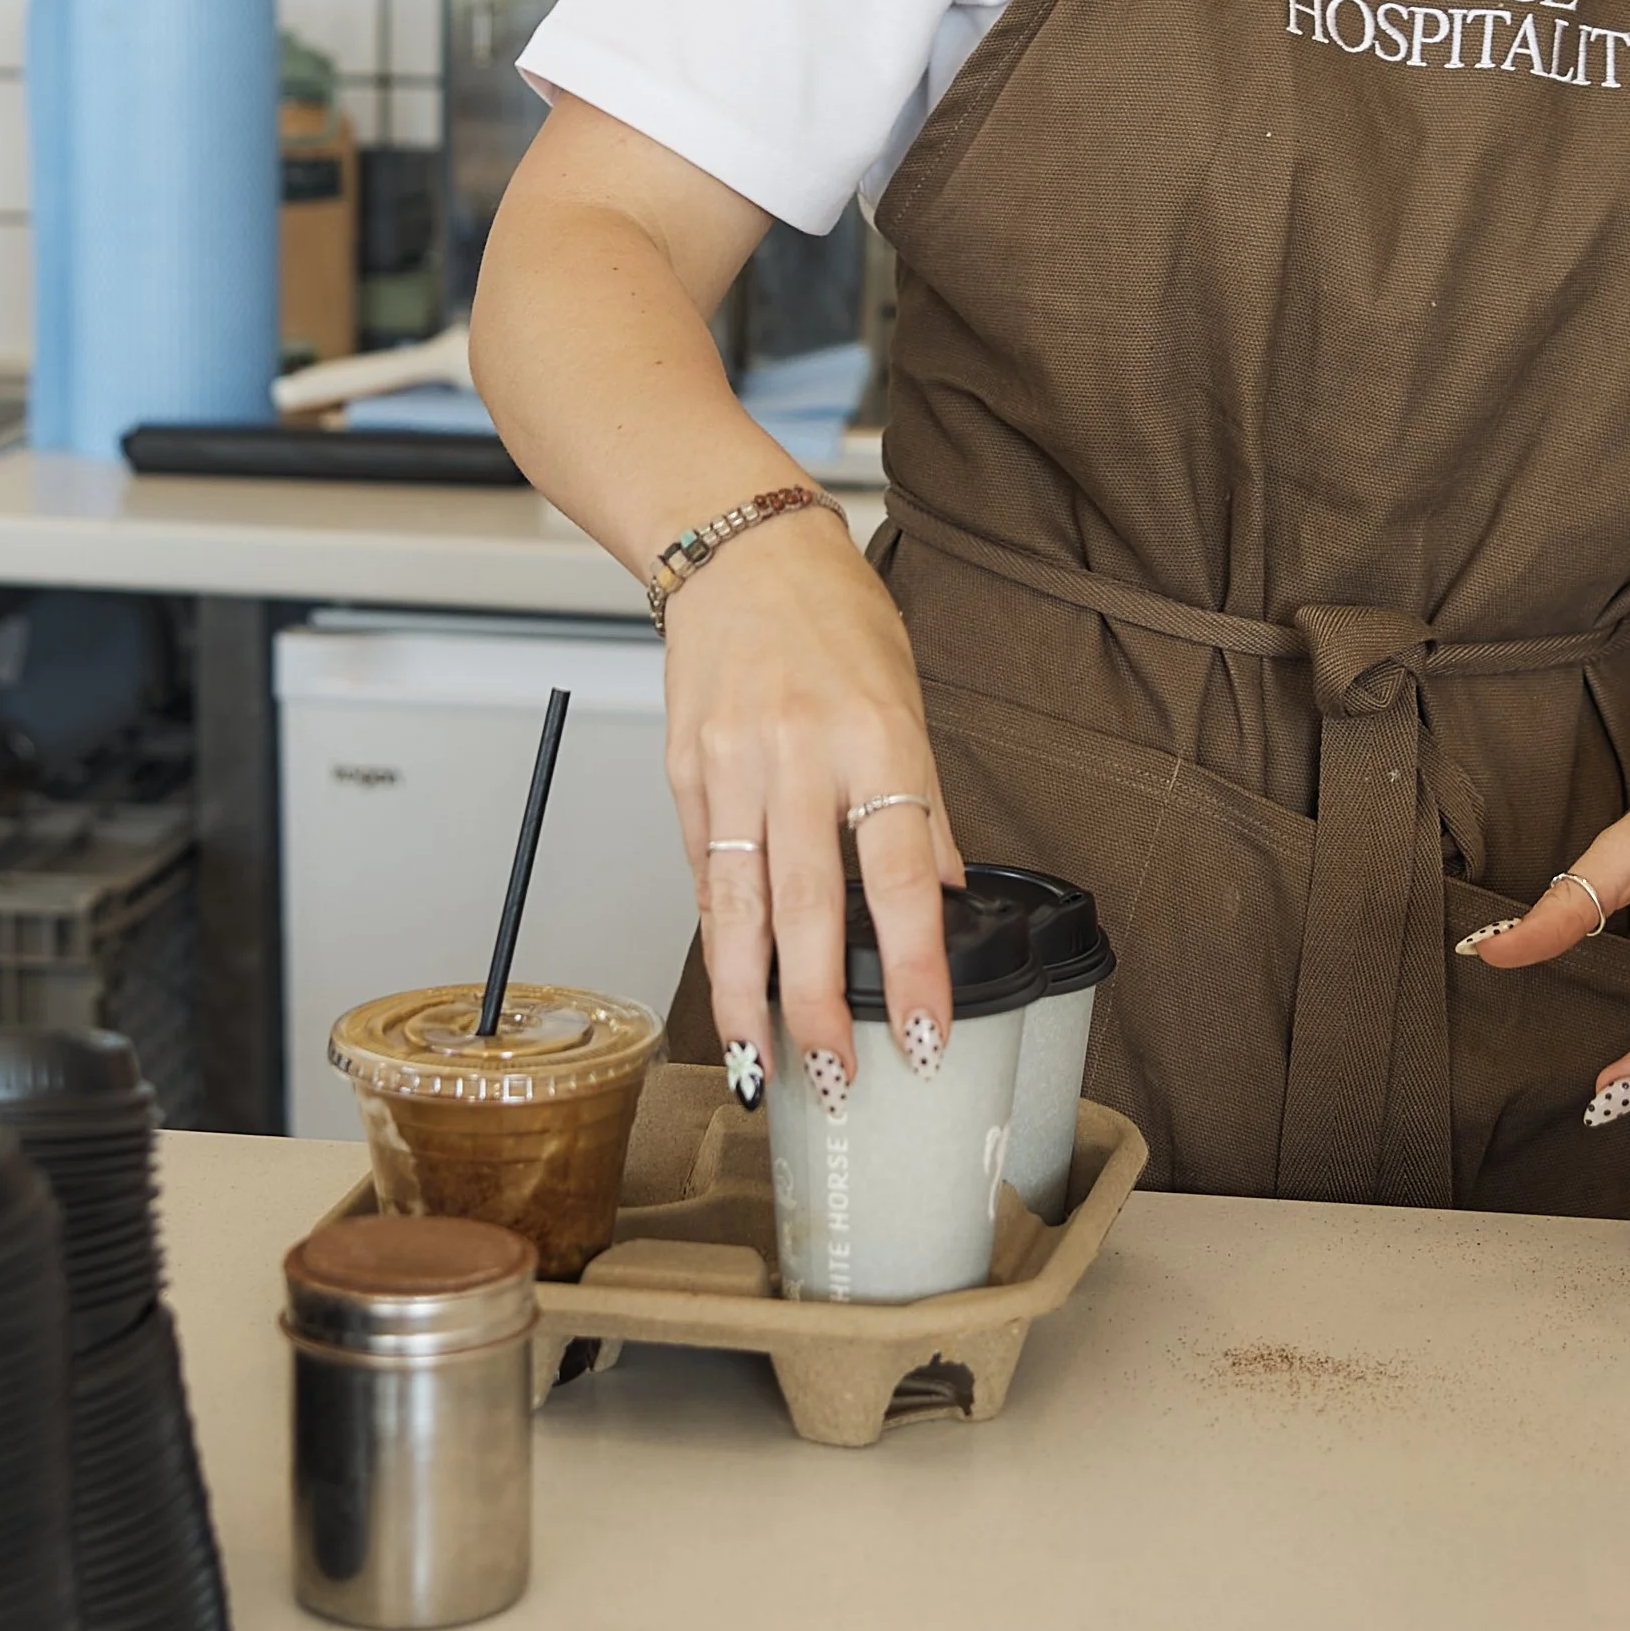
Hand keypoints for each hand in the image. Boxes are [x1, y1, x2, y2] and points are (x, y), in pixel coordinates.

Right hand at [662, 511, 964, 1107]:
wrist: (738, 549)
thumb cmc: (835, 617)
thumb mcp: (906, 696)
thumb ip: (922, 802)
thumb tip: (946, 894)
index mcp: (875, 734)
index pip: (899, 871)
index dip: (914, 962)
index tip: (926, 1033)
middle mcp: (798, 753)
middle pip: (806, 904)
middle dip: (819, 1005)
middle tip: (839, 1081)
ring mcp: (730, 764)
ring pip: (736, 906)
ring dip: (747, 998)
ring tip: (763, 1067)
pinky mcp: (683, 773)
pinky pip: (705, 872)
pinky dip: (719, 936)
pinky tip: (731, 988)